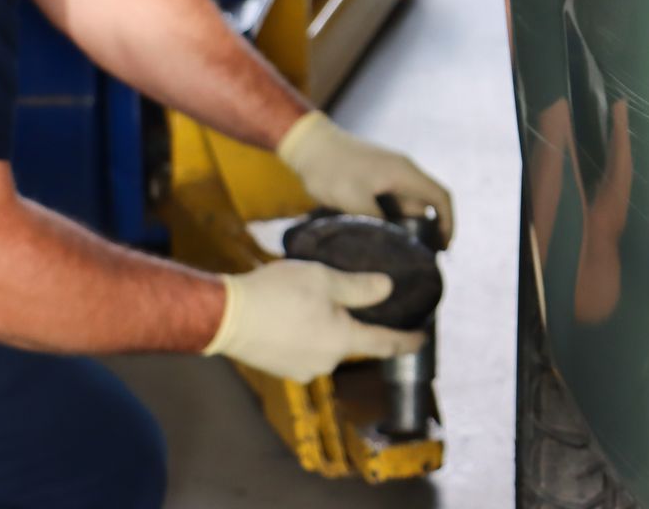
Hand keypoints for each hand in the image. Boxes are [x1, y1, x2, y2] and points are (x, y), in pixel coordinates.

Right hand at [202, 260, 423, 381]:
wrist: (226, 316)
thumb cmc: (277, 293)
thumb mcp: (324, 279)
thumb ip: (360, 287)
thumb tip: (387, 289)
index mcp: (342, 341)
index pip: (385, 344)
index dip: (407, 341)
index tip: (423, 339)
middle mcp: (326, 362)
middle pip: (351, 341)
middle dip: (352, 322)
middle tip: (344, 297)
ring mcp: (301, 369)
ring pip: (326, 345)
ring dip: (326, 327)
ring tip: (311, 301)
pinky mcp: (281, 368)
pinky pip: (305, 350)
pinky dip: (306, 334)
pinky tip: (292, 315)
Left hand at [278, 111, 454, 244]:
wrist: (309, 145)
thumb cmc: (332, 170)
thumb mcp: (354, 201)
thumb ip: (377, 222)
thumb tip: (392, 243)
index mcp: (404, 174)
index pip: (441, 197)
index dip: (448, 223)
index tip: (443, 247)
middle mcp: (402, 173)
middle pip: (426, 204)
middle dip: (428, 231)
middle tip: (418, 258)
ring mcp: (388, 175)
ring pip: (407, 206)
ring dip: (407, 227)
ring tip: (398, 252)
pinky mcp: (375, 179)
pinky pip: (392, 203)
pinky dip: (393, 220)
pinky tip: (381, 237)